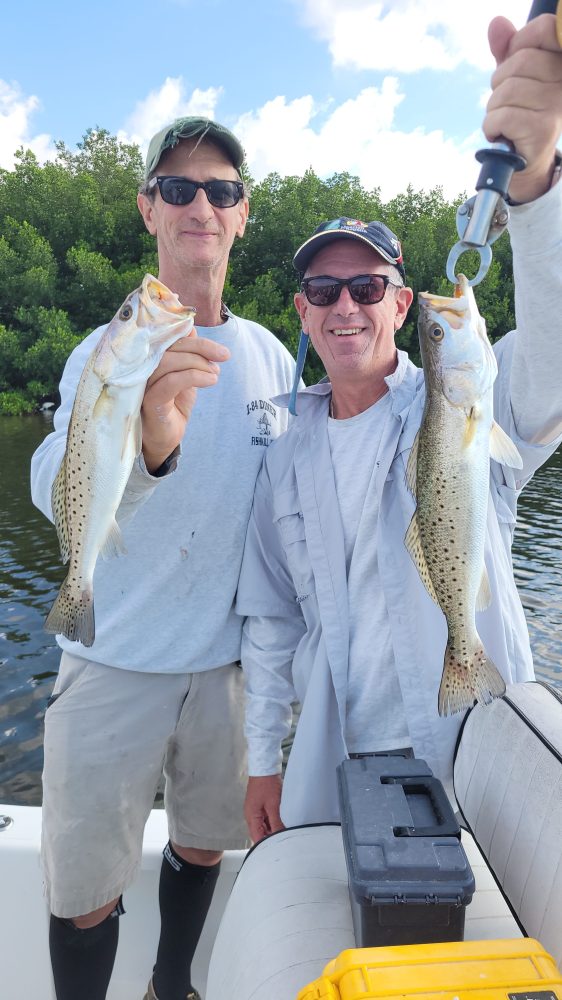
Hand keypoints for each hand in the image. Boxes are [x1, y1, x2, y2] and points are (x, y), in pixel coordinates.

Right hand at [141, 328, 229, 472]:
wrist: (165, 439)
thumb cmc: (173, 405)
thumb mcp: (184, 375)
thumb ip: (187, 353)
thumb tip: (191, 328)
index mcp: (149, 358)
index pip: (168, 336)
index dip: (194, 336)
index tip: (219, 348)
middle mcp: (141, 368)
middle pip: (169, 346)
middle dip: (201, 348)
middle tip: (223, 356)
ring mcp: (143, 384)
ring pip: (169, 361)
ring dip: (198, 363)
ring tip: (215, 373)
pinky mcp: (149, 401)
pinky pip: (171, 382)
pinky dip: (194, 377)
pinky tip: (210, 380)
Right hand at [244, 774, 284, 843]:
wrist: (265, 767)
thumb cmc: (266, 784)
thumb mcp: (273, 805)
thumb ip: (276, 822)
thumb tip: (279, 836)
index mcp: (251, 817)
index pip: (257, 838)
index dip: (267, 845)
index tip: (278, 848)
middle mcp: (251, 815)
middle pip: (260, 833)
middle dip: (271, 837)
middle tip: (285, 840)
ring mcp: (256, 810)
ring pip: (264, 826)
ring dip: (273, 829)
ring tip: (285, 831)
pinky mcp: (260, 806)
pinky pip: (266, 818)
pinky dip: (273, 821)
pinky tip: (282, 821)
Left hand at [484, 14, 561, 202]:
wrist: (526, 157)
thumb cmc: (521, 109)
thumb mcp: (514, 75)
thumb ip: (506, 48)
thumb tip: (497, 24)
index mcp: (561, 61)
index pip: (543, 28)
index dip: (518, 42)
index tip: (513, 63)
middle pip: (519, 61)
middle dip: (500, 82)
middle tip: (507, 101)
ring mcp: (555, 104)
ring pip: (506, 90)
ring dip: (494, 107)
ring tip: (505, 119)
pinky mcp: (542, 129)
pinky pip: (502, 116)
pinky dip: (491, 126)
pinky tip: (500, 132)